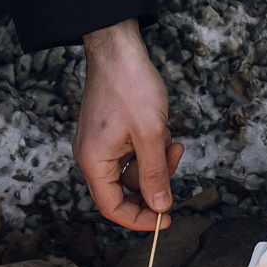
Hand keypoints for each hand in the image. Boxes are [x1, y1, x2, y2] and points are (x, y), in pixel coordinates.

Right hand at [78, 20, 183, 230]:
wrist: (117, 47)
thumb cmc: (130, 85)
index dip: (138, 218)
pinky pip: (132, 153)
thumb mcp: (150, 135)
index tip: (164, 219)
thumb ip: (155, 175)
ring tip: (172, 140)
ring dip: (156, 161)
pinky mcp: (109, 133)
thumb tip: (160, 207)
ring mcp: (100, 144)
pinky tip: (163, 130)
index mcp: (94, 161)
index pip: (112, 207)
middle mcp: (92, 156)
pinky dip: (150, 147)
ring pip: (133, 170)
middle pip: (124, 189)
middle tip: (174, 162)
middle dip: (154, 181)